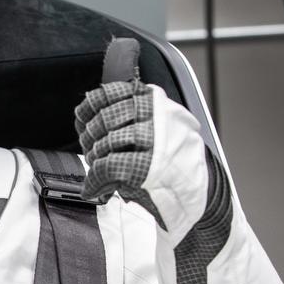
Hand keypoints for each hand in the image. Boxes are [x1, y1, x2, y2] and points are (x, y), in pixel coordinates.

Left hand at [73, 39, 215, 235]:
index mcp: (156, 103)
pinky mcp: (150, 167)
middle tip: (91, 150)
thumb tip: (87, 112)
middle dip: (91, 136)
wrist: (200, 192)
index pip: (113, 92)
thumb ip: (130, 115)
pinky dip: (96, 179)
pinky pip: (110, 166)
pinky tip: (94, 188)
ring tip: (98, 168)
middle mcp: (156, 117)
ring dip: (95, 157)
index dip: (91, 106)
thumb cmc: (176, 160)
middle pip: (106, 118)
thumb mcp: (159, 125)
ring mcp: (155, 141)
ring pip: (107, 141)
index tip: (82, 118)